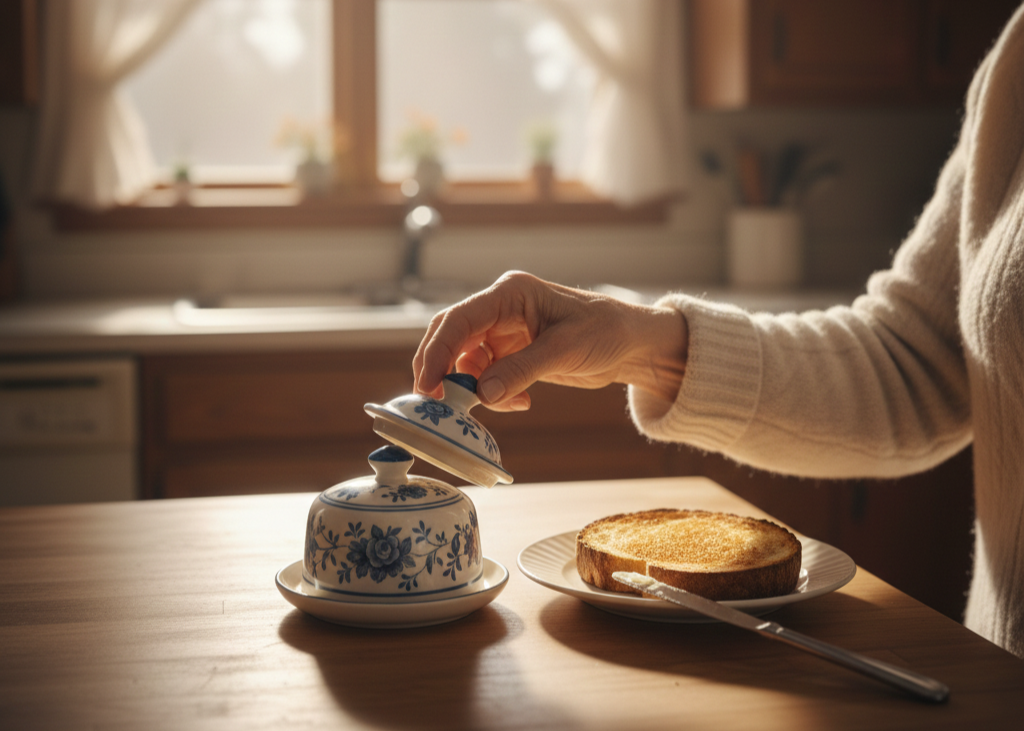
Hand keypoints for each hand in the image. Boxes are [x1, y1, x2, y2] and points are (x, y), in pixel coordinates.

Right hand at [412, 271, 687, 410]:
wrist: (631, 344)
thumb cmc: (605, 331)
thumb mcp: (566, 349)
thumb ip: (522, 370)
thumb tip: (481, 394)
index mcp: (509, 294)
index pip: (458, 320)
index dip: (437, 352)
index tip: (429, 386)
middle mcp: (499, 310)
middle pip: (450, 338)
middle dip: (441, 371)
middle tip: (436, 404)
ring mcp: (503, 333)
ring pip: (465, 363)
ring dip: (472, 389)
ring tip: (497, 406)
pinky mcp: (511, 354)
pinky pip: (486, 378)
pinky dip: (494, 395)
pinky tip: (521, 403)